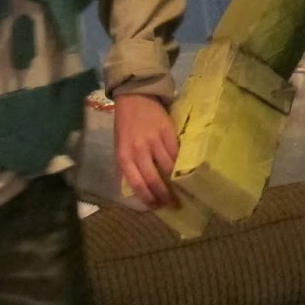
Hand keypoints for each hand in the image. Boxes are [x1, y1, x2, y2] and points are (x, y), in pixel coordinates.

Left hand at [114, 91, 179, 208]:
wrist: (135, 97)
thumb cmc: (125, 125)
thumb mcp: (119, 146)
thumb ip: (126, 165)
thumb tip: (135, 187)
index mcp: (124, 155)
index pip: (137, 183)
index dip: (148, 197)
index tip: (156, 207)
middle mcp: (139, 150)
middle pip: (154, 178)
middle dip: (164, 194)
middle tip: (173, 204)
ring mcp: (155, 140)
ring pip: (168, 166)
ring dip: (176, 182)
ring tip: (182, 191)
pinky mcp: (168, 131)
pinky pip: (177, 152)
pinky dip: (181, 164)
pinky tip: (185, 171)